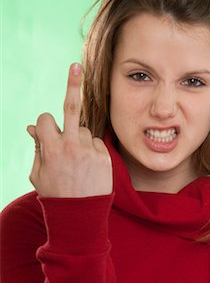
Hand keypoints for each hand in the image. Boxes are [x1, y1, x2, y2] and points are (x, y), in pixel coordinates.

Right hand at [26, 63, 112, 197]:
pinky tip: (88, 167)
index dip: (44, 125)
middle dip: (72, 84)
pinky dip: (91, 149)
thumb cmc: (55, 194)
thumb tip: (32, 127)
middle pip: (71, 108)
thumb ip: (37, 148)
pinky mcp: (104, 156)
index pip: (46, 119)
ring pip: (84, 129)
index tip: (44, 129)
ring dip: (78, 139)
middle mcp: (72, 146)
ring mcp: (90, 150)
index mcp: (52, 149)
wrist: (80, 216)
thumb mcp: (38, 174)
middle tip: (75, 65)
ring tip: (77, 163)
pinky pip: (96, 142)